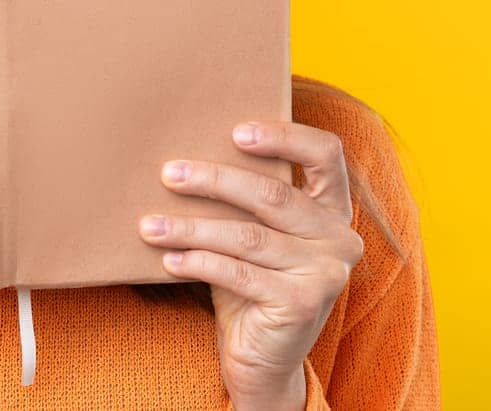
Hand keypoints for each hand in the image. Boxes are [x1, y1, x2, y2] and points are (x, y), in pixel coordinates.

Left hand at [138, 120, 363, 410]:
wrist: (261, 360)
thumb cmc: (250, 286)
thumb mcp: (253, 236)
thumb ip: (243, 202)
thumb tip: (182, 159)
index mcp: (334, 210)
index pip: (324, 154)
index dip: (283, 136)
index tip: (234, 131)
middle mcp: (340, 238)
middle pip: (273, 194)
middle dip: (213, 180)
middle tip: (168, 174)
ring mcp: (326, 273)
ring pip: (247, 236)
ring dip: (191, 227)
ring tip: (150, 225)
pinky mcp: (302, 303)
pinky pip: (239, 273)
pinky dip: (199, 262)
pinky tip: (169, 258)